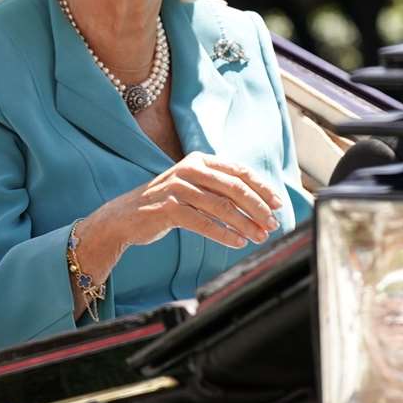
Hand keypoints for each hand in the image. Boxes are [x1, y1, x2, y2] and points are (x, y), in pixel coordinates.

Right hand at [76, 153, 285, 281]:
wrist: (123, 217)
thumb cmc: (165, 204)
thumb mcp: (192, 188)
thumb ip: (218, 188)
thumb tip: (258, 203)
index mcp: (199, 160)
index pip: (239, 171)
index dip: (261, 188)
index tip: (278, 204)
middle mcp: (189, 169)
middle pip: (234, 187)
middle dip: (257, 207)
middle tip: (273, 224)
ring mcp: (178, 187)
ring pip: (221, 207)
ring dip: (245, 224)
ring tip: (259, 237)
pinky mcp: (168, 208)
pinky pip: (203, 223)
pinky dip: (224, 234)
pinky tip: (238, 243)